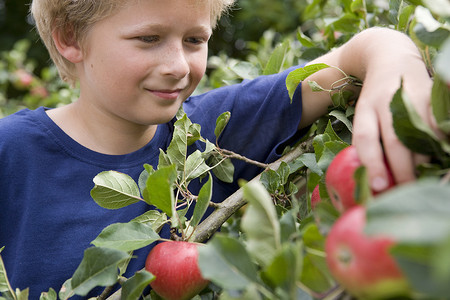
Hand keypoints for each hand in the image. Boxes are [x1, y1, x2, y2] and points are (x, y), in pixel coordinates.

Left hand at [349, 29, 435, 190]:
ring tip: (422, 182)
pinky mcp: (435, 97)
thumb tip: (375, 180)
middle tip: (405, 192)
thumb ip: (366, 143)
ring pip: (423, 137)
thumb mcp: (363, 115)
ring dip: (425, 163)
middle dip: (402, 171)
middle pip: (397, 141)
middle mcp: (389, 101)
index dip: (372, 163)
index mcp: (365, 108)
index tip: (379, 186)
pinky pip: (441, 128)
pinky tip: (438, 161)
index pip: (366, 138)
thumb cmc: (374, 97)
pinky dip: (441, 146)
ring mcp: (415, 97)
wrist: (391, 57)